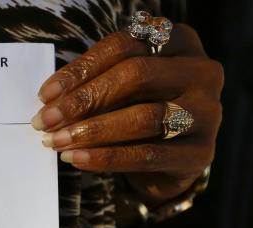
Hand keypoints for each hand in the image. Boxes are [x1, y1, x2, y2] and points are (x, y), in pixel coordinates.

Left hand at [31, 23, 222, 204]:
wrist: (173, 160)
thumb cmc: (140, 110)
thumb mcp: (122, 88)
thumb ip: (95, 83)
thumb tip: (50, 100)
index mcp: (180, 42)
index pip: (124, 46)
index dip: (81, 69)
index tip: (45, 94)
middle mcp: (202, 72)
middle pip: (136, 76)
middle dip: (83, 100)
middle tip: (46, 121)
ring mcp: (207, 112)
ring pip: (143, 116)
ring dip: (91, 131)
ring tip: (57, 142)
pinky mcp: (201, 152)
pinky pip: (146, 154)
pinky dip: (106, 158)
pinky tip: (77, 159)